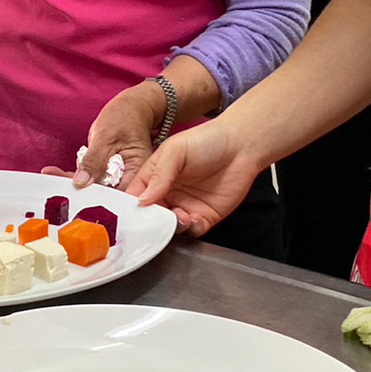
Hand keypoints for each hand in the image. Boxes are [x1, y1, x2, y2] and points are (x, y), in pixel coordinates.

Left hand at [55, 82, 163, 188]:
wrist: (130, 108)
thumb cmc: (126, 117)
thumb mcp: (108, 136)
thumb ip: (95, 160)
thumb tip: (81, 182)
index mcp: (138, 174)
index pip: (118, 195)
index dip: (96, 199)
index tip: (74, 196)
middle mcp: (128, 179)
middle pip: (103, 195)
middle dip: (79, 194)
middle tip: (56, 189)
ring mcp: (115, 176)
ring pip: (92, 187)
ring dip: (70, 184)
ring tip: (50, 176)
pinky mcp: (103, 171)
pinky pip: (87, 178)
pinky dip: (72, 175)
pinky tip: (53, 172)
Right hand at [127, 120, 262, 237]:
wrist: (241, 145)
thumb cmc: (206, 140)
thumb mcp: (175, 150)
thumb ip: (158, 174)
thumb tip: (142, 200)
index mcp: (154, 177)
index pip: (135, 197)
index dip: (131, 208)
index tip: (128, 217)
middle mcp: (168, 194)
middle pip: (151, 217)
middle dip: (151, 223)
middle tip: (154, 222)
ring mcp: (186, 207)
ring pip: (170, 227)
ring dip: (171, 227)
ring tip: (180, 216)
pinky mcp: (205, 217)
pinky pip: (193, 231)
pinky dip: (191, 229)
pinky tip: (194, 218)